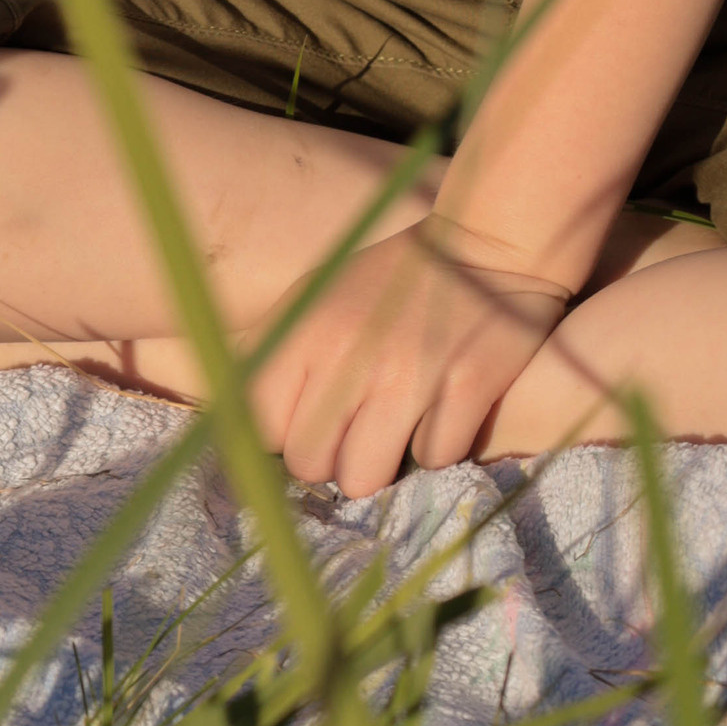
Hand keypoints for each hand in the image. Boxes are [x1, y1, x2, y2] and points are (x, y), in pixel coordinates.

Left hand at [250, 218, 576, 498]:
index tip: (305, 421)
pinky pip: (433, 459)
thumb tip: (240, 419)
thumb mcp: (316, 295)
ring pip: (364, 478)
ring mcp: (412, 377)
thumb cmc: (390, 279)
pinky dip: (438, 443)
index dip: (283, 434)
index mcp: (306, 331)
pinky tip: (441, 408)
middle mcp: (351, 358)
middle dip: (330, 457)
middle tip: (353, 431)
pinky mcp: (469, 389)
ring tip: (393, 428)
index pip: (261, 427)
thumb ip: (276, 350)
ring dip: (379, 462)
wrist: (486, 247)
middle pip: (311, 464)